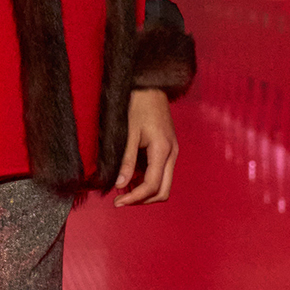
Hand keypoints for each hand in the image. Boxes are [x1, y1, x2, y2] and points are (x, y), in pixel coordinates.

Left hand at [114, 87, 177, 206]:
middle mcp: (172, 153)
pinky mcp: (169, 149)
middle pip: (162, 191)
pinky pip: (161, 173)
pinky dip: (147, 180)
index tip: (117, 203)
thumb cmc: (138, 105)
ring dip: (145, 191)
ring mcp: (172, 151)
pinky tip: (131, 176)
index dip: (134, 198)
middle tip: (121, 200)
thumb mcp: (128, 133)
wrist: (150, 86)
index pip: (151, 186)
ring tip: (123, 187)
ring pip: (163, 183)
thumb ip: (126, 161)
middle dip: (142, 200)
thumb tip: (121, 185)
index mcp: (163, 150)